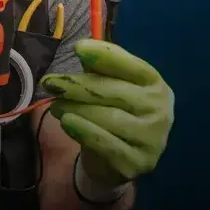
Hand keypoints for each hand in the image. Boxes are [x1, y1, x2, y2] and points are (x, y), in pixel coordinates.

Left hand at [40, 40, 173, 182]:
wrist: (118, 158)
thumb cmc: (111, 111)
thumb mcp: (107, 85)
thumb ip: (98, 68)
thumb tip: (82, 48)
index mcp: (154, 84)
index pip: (131, 65)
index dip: (105, 55)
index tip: (78, 47)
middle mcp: (160, 109)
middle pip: (113, 91)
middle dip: (76, 85)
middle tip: (50, 83)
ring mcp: (152, 138)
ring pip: (107, 117)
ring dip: (75, 109)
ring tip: (56, 107)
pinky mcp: (138, 162)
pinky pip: (105, 143)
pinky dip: (83, 131)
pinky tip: (67, 123)